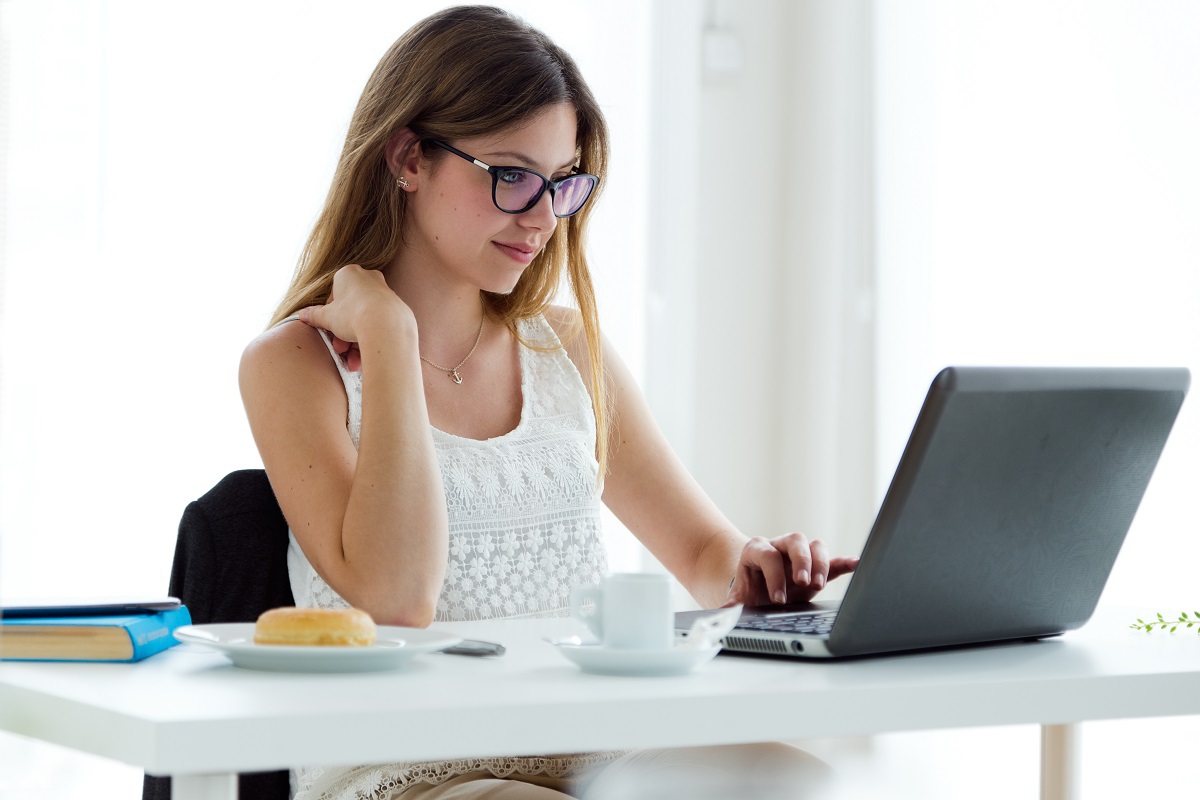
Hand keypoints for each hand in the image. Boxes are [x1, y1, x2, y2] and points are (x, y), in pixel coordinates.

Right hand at [297, 265, 410, 371]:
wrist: (386, 325)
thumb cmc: (353, 315)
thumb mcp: (327, 317)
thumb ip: (315, 315)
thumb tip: (303, 315)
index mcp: (349, 273)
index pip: (334, 295)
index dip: (330, 315)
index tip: (329, 329)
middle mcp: (369, 278)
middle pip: (351, 309)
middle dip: (343, 333)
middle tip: (340, 349)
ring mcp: (385, 293)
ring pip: (365, 319)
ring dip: (355, 341)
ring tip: (353, 360)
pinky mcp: (397, 308)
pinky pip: (379, 324)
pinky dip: (371, 339)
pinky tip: (366, 357)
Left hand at [724, 533, 858, 606]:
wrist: (756, 589)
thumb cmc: (748, 592)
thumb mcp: (737, 599)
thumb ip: (731, 606)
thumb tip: (723, 613)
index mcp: (757, 551)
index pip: (768, 555)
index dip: (773, 575)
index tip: (777, 599)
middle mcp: (780, 547)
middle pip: (795, 540)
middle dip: (801, 560)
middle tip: (803, 583)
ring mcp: (800, 555)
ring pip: (814, 546)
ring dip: (820, 563)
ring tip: (819, 585)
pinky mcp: (816, 567)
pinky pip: (832, 560)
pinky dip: (843, 562)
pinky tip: (854, 564)